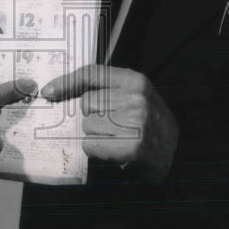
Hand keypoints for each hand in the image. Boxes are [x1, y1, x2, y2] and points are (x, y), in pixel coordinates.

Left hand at [43, 65, 177, 180]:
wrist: (179, 155)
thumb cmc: (151, 126)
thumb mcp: (135, 97)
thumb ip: (107, 90)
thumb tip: (60, 91)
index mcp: (135, 80)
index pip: (92, 73)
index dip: (67, 81)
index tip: (49, 91)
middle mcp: (135, 97)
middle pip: (86, 103)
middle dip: (93, 117)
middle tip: (114, 128)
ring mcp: (134, 121)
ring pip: (87, 125)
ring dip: (96, 136)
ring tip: (118, 140)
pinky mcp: (131, 145)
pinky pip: (91, 145)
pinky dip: (98, 152)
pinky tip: (116, 153)